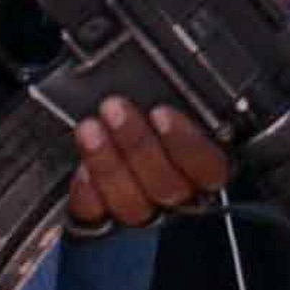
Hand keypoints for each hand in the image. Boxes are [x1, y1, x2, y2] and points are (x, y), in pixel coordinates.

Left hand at [66, 97, 231, 230]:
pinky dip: (87, 192)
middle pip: (167, 187)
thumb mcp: (168, 95)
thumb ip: (178, 94)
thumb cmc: (145, 110)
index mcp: (204, 166)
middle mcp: (178, 194)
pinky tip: (80, 170)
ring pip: (133, 204)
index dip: (187, 144)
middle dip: (138, 145)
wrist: (101, 134)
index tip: (161, 113)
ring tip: (89, 128)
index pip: (209, 168)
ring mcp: (141, 209)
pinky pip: (96, 215)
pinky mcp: (102, 217)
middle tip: (114, 109)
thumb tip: (170, 72)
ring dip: (108, 164)